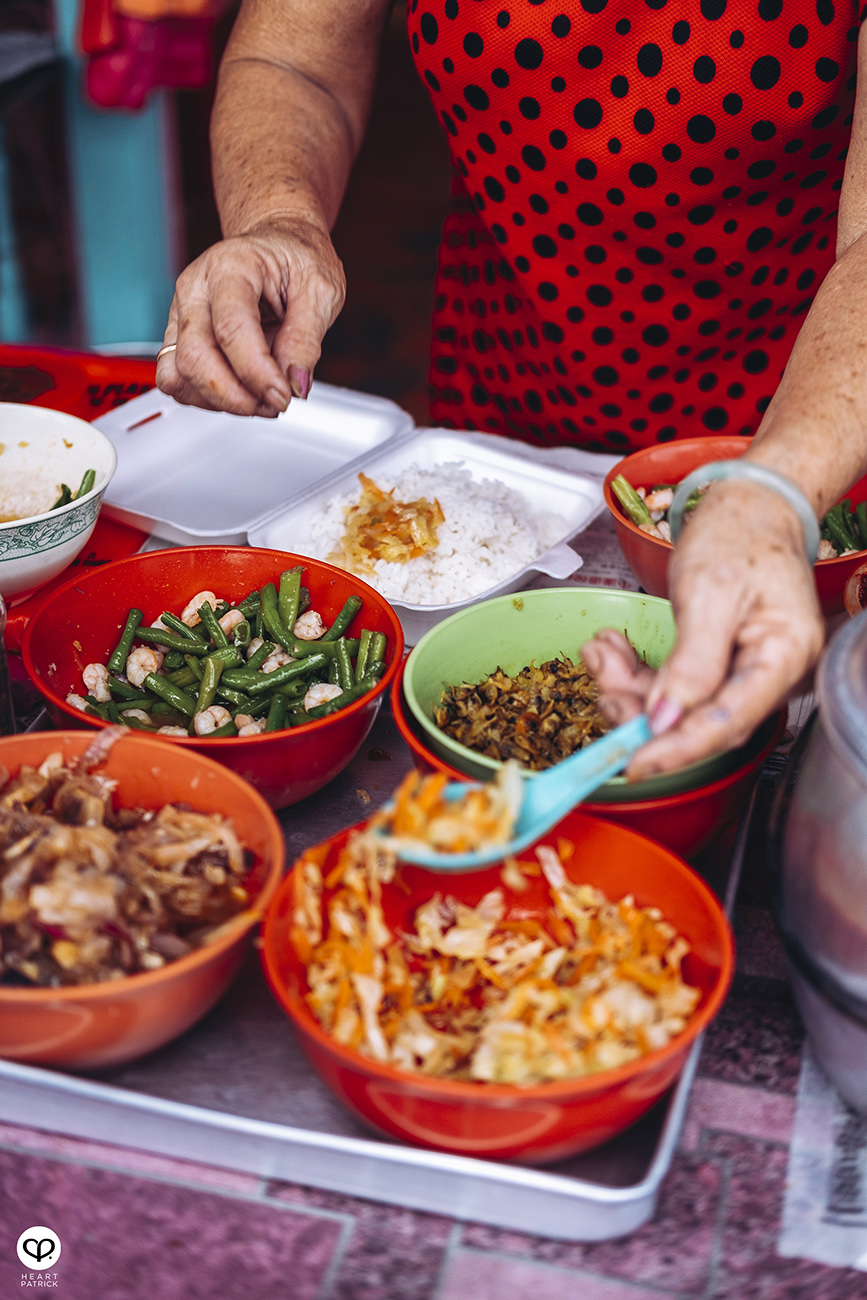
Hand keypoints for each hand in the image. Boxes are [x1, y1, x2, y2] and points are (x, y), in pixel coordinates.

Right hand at [156, 218, 344, 416]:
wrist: (277, 243)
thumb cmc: (295, 258)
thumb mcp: (321, 289)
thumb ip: (307, 339)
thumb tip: (295, 383)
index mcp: (230, 266)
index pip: (230, 329)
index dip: (257, 373)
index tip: (284, 395)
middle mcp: (195, 289)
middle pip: (194, 358)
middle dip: (236, 396)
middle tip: (274, 402)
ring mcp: (181, 314)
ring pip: (177, 376)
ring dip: (221, 401)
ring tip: (261, 397)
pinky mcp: (178, 338)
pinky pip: (177, 381)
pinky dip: (207, 399)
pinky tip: (240, 391)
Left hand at [582, 479, 824, 778]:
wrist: (749, 505)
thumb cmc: (740, 534)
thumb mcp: (710, 593)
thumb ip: (693, 662)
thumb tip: (666, 721)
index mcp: (783, 657)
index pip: (728, 723)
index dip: (678, 749)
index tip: (633, 763)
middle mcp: (770, 673)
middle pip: (701, 722)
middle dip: (642, 711)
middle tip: (602, 685)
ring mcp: (745, 670)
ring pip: (679, 706)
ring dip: (631, 686)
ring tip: (600, 653)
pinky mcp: (719, 664)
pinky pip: (675, 685)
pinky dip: (638, 672)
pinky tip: (612, 651)